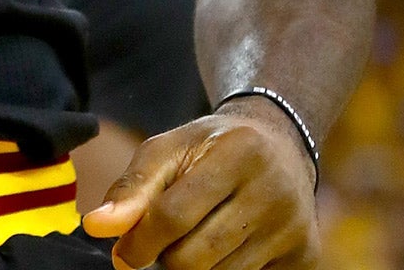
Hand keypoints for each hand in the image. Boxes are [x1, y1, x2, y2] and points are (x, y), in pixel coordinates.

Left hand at [80, 99, 317, 269]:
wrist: (280, 145)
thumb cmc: (212, 147)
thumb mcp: (171, 149)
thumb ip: (133, 186)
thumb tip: (96, 227)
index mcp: (238, 152)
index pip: (173, 215)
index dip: (139, 242)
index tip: (124, 253)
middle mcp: (274, 191)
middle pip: (195, 258)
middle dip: (165, 260)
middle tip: (158, 247)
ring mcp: (295, 227)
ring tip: (191, 242)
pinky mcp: (307, 257)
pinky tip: (222, 249)